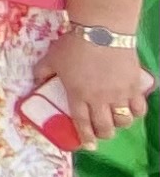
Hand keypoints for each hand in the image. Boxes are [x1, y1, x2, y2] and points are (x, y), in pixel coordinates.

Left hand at [36, 31, 152, 146]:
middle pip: (105, 127)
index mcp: (78, 95)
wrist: (102, 30)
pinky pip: (140, 107)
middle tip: (101, 132)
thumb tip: (36, 82)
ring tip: (116, 120)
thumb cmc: (74, 45)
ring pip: (124, 120)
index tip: (88, 145)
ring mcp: (119, 93)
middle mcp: (100, 98)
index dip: (85, 137)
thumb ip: (42, 72)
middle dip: (103, 134)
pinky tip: (132, 109)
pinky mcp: (135, 85)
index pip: (82, 123)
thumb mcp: (51, 58)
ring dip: (120, 124)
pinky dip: (137, 112)